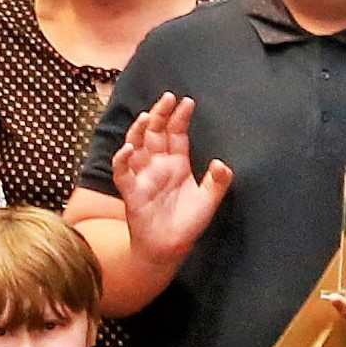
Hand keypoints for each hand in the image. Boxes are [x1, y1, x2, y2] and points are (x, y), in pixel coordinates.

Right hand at [109, 95, 233, 262]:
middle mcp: (157, 166)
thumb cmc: (187, 224)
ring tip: (146, 117)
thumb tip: (223, 163)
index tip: (187, 102)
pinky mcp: (131, 191)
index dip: (180, 118)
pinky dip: (123, 160)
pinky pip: (122, 173)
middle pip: (155, 133)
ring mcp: (143, 177)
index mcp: (176, 164)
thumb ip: (217, 182)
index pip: (176, 134)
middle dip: (160, 115)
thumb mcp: (208, 201)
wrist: (169, 249)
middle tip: (168, 98)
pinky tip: (129, 149)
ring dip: (139, 131)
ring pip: (136, 147)